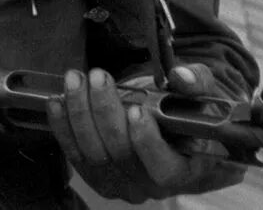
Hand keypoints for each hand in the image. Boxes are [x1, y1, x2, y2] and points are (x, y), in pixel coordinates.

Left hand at [47, 64, 247, 202]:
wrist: (168, 127)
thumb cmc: (189, 114)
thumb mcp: (203, 94)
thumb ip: (198, 83)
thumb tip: (183, 77)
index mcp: (186, 170)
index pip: (165, 169)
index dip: (147, 141)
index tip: (136, 109)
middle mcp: (151, 185)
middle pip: (121, 156)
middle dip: (105, 111)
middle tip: (99, 77)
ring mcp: (121, 183)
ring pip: (93, 154)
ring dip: (80, 113)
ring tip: (76, 80)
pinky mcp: (96, 176)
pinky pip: (74, 154)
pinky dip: (63, 126)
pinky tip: (58, 101)